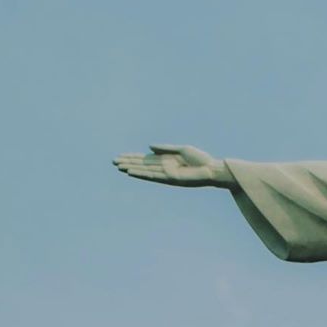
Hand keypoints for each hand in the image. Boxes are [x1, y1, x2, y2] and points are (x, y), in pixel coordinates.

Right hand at [113, 144, 231, 188]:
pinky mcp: (171, 179)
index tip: (121, 156)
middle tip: (114, 162)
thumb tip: (149, 147)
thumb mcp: (181, 150)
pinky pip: (153, 176)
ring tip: (119, 167)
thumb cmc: (200, 160)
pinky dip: (142, 174)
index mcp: (166, 160)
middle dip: (129, 163)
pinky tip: (132, 172)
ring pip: (145, 170)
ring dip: (131, 169)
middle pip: (143, 165)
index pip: (146, 159)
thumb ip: (165, 148)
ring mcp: (167, 174)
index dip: (133, 158)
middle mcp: (164, 168)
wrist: (212, 169)